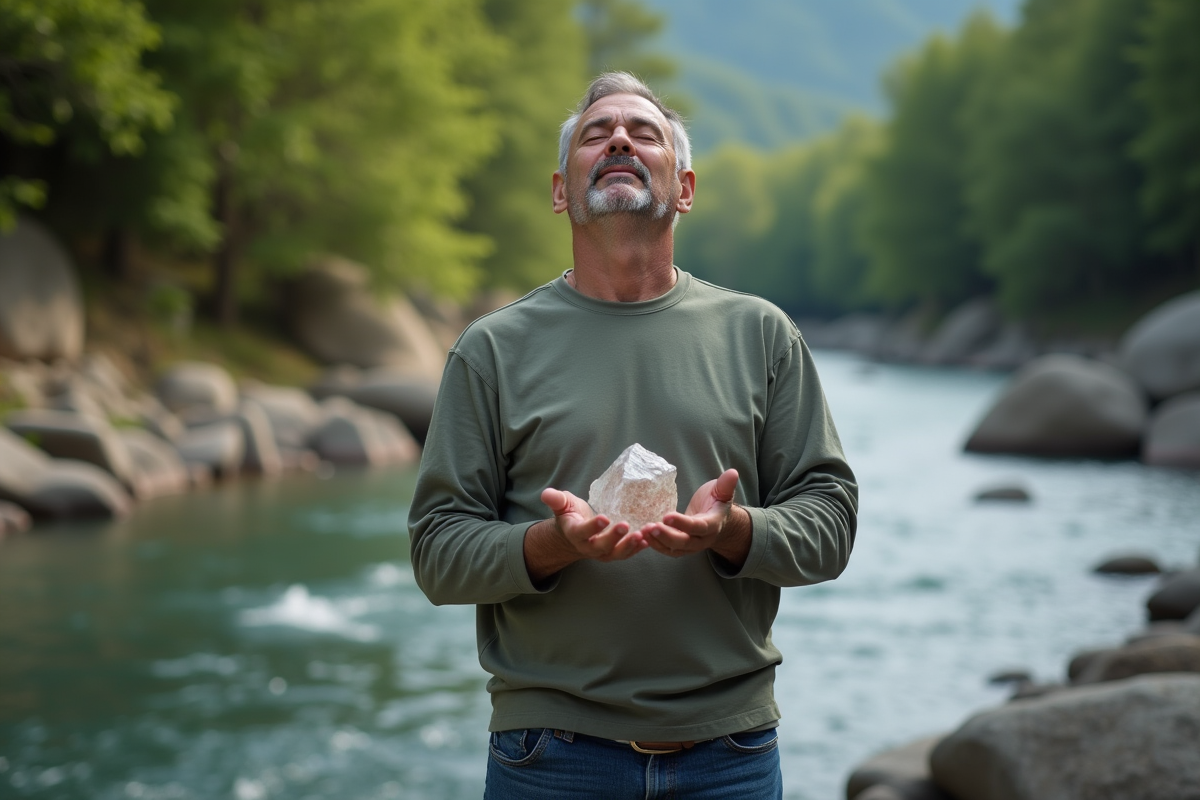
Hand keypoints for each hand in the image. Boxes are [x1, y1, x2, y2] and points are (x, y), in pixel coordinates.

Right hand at [524, 487, 649, 582]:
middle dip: (613, 537)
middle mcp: (588, 547)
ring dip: (629, 546)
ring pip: (616, 553)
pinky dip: (637, 549)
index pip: (583, 532)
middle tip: (624, 525)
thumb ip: (556, 500)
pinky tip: (647, 540)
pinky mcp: (614, 553)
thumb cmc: (570, 515)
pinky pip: (626, 554)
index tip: (603, 518)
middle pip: (601, 546)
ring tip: (642, 535)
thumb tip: (545, 493)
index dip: (592, 527)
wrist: (574, 535)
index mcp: (575, 534)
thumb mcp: (562, 505)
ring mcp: (602, 553)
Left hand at [643, 469, 748, 561]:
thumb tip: (733, 472)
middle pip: (684, 542)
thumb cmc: (716, 502)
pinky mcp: (680, 547)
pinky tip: (642, 536)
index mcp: (713, 524)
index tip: (667, 516)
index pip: (698, 527)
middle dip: (667, 536)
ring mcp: (690, 546)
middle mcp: (702, 539)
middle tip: (650, 527)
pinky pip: (667, 550)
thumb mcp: (722, 491)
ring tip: (642, 531)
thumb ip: (726, 485)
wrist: (717, 521)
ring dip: (657, 542)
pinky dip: (655, 545)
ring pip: (674, 549)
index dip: (683, 523)